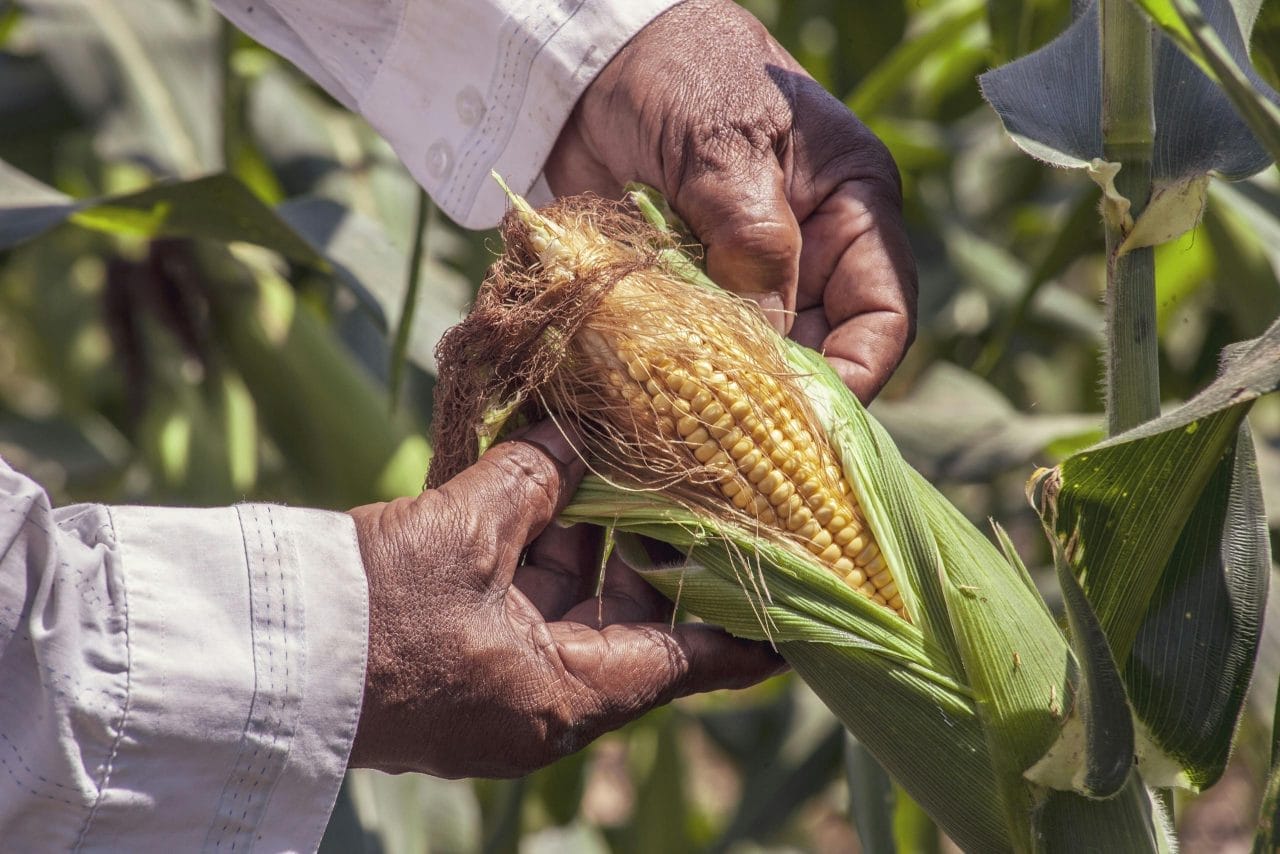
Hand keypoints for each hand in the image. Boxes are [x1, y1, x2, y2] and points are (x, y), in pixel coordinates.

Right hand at [346, 421, 783, 776]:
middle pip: (631, 621)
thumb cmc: (370, 615)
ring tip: (622, 461)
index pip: (689, 662)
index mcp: (566, 696)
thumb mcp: (464, 536)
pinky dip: (537, 546)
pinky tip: (549, 481)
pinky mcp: (457, 656)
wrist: (257, 657)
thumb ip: (533, 481)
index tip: (800, 605)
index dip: (747, 631)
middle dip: (655, 548)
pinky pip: (520, 599)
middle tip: (698, 484)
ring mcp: (497, 681)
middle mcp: (542, 700)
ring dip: (590, 535)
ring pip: (571, 602)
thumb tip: (575, 434)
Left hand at [545, 0, 916, 401]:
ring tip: (686, 426)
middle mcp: (811, 254)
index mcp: (852, 209)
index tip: (807, 422)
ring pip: (756, 363)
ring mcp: (747, 278)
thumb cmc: (678, 74)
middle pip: (820, 353)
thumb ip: (752, 237)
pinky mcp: (689, 294)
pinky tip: (650, 399)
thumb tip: (766, 340)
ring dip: (723, 396)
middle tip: (732, 444)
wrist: (588, 63)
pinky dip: (677, 378)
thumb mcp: (723, 144)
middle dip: (782, 400)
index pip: (884, 316)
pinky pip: (697, 353)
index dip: (855, 376)